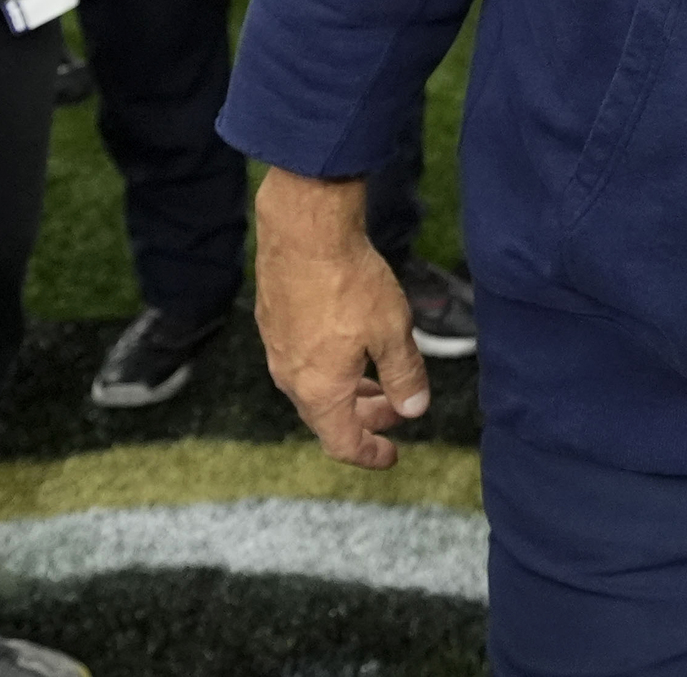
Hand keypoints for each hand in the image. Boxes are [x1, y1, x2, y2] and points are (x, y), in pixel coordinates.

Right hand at [251, 170, 430, 469]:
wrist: (304, 232)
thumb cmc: (349, 283)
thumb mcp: (392, 333)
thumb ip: (404, 375)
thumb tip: (414, 409)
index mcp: (320, 391)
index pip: (343, 443)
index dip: (370, 454)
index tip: (392, 454)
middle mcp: (291, 377)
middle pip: (327, 416)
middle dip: (364, 417)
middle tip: (395, 408)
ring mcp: (277, 348)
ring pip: (313, 386)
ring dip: (347, 389)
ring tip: (376, 377)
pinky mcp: (272, 319)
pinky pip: (301, 359)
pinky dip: (329, 365)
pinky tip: (348, 342)